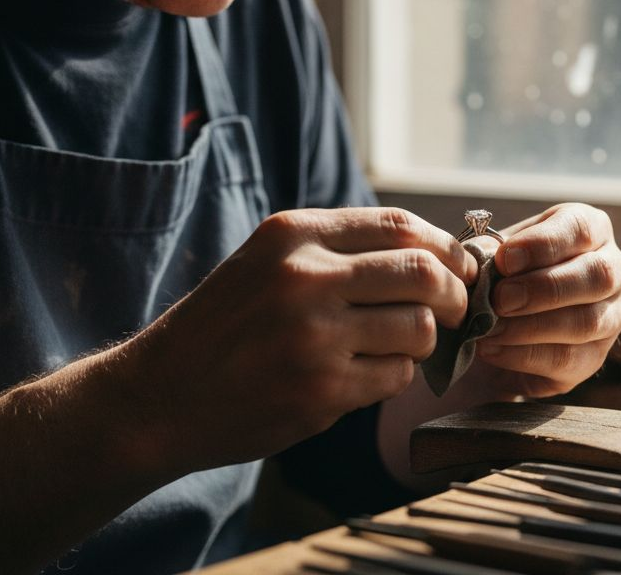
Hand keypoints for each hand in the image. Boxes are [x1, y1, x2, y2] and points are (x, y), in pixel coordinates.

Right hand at [131, 207, 476, 471]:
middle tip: (456, 310)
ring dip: (424, 341)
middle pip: (424, 273)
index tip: (460, 266)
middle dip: (455, 294)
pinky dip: (395, 375)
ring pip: (419, 327)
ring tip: (399, 346)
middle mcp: (304, 276)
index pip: (400, 225)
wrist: (160, 395)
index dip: (445, 247)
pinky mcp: (322, 388)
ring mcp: (314, 335)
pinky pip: (396, 375)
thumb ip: (338, 250)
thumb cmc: (224, 328)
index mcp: (293, 234)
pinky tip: (365, 375)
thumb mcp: (267, 262)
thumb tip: (433, 253)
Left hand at [474, 203, 620, 398]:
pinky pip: (568, 359)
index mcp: (591, 230)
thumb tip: (485, 256)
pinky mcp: (595, 357)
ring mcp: (611, 316)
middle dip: (544, 288)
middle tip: (501, 298)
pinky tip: (493, 349)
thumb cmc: (503, 275)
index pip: (581, 228)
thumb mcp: (494, 254)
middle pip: (598, 275)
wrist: (498, 328)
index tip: (504, 259)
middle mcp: (613, 270)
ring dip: (532, 326)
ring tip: (490, 329)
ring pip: (588, 321)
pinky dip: (524, 356)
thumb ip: (488, 251)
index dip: (543, 244)